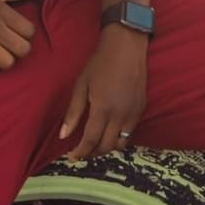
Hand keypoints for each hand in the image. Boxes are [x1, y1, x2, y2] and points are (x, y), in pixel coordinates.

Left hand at [60, 27, 147, 159]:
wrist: (126, 47)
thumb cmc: (99, 64)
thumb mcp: (81, 86)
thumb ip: (73, 113)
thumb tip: (63, 136)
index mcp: (103, 109)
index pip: (91, 141)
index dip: (80, 152)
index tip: (72, 157)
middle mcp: (121, 115)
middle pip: (107, 147)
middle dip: (93, 153)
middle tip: (81, 151)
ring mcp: (134, 113)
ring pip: (121, 143)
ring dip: (107, 147)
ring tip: (95, 143)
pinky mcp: (141, 109)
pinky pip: (130, 132)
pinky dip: (118, 137)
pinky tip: (109, 131)